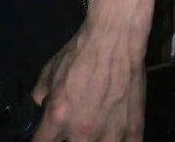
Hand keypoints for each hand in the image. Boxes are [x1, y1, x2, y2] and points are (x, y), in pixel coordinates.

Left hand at [31, 21, 144, 140]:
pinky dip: (118, 140)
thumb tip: (40, 108)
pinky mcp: (134, 133)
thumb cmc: (80, 54)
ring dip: (94, 141)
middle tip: (72, 127)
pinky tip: (114, 132)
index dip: (42, 139)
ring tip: (94, 129)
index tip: (46, 135)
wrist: (113, 41)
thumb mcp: (50, 70)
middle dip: (67, 139)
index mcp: (59, 117)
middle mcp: (83, 133)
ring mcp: (110, 136)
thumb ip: (41, 95)